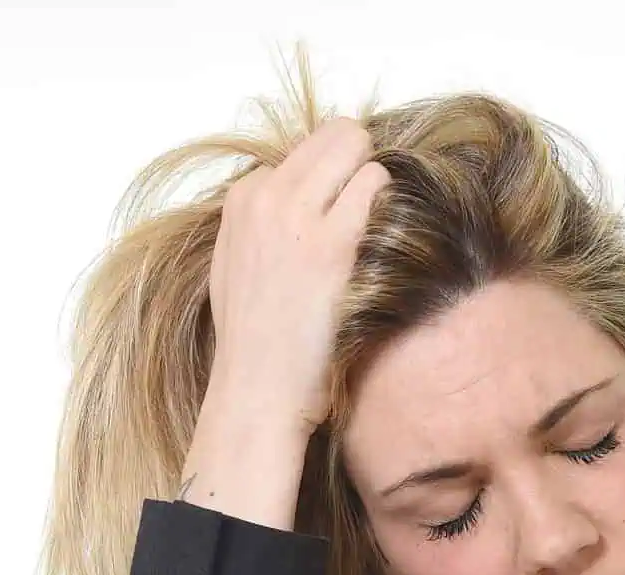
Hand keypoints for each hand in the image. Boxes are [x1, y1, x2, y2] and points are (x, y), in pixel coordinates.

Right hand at [207, 116, 391, 434]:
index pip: (299, 156)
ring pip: (354, 147)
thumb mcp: (237, 267)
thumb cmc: (255, 342)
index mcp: (241, 201)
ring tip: (376, 226)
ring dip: (375, 179)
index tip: (336, 215)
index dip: (327, 183)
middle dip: (358, 160)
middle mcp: (266, 197)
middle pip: (331, 136)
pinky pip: (373, 184)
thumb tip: (297, 205)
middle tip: (370, 203)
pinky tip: (387, 235)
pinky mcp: (332, 243)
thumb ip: (260, 228)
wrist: (257, 388)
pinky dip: (387, 200)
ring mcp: (297, 216)